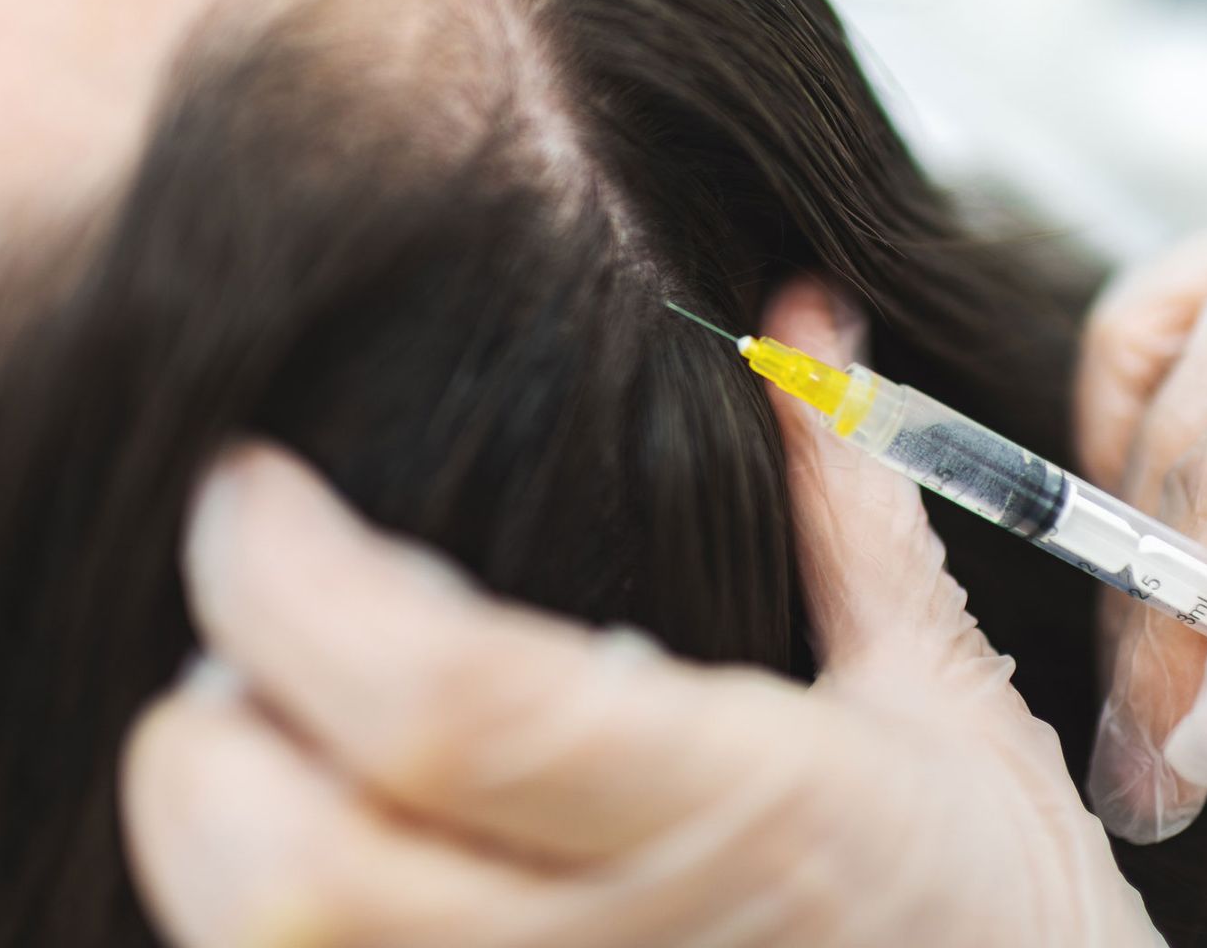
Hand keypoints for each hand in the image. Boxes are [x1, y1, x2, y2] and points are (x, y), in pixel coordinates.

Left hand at [122, 277, 1158, 947]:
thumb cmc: (1002, 913)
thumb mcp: (941, 701)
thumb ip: (847, 502)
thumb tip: (798, 319)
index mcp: (745, 805)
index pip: (450, 703)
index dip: (296, 585)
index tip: (250, 484)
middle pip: (299, 873)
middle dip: (204, 729)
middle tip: (239, 617)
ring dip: (209, 832)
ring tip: (263, 726)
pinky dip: (263, 917)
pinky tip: (320, 840)